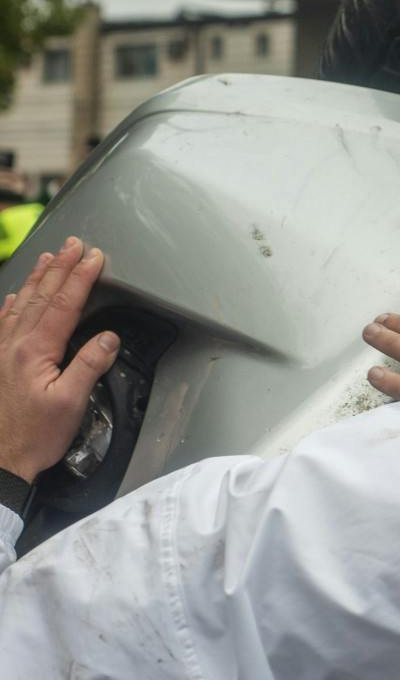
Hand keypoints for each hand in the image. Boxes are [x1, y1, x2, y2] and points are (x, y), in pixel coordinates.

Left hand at [0, 237, 119, 480]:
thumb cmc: (35, 435)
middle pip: (42, 296)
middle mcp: (14, 344)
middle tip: (74, 244)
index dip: (81, 278)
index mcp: (35, 351)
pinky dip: (14, 302)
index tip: (96, 257)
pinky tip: (18, 295)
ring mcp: (2, 351)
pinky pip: (4, 321)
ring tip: (50, 257)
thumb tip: (108, 338)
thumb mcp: (71, 404)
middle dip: (61, 268)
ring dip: (39, 278)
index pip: (64, 304)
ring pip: (22, 303)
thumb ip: (89, 366)